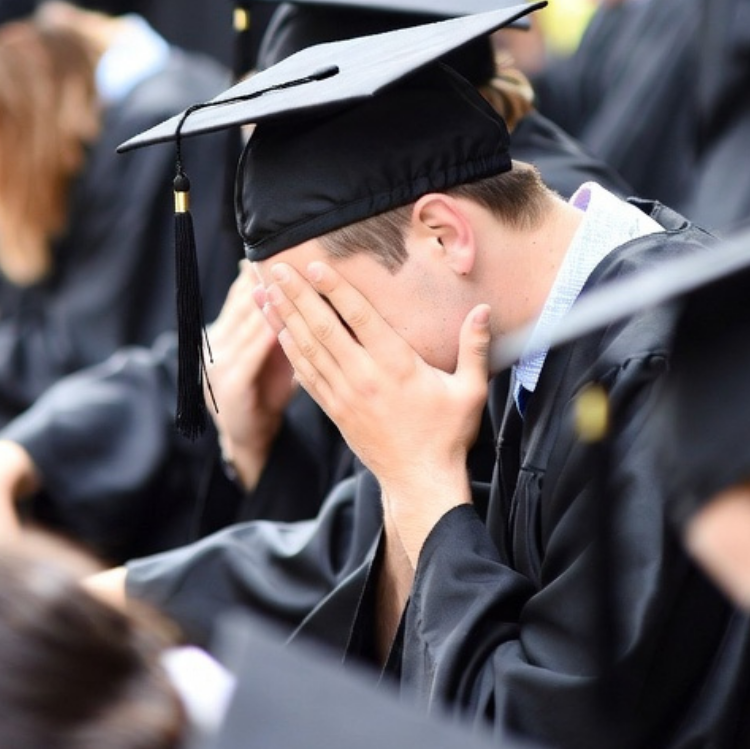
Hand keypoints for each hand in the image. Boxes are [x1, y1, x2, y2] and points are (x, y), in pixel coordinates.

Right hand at [205, 263, 296, 489]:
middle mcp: (220, 341)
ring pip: (250, 323)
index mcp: (229, 330)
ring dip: (271, 301)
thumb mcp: (273, 352)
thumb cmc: (266, 389)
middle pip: (246, 301)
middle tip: (291, 255)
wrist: (248, 436)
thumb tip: (305, 288)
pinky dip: (267, 336)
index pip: (245, 292)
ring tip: (291, 278)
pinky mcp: (232, 384)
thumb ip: (282, 322)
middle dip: (268, 278)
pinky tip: (285, 322)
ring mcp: (222, 362)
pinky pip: (251, 354)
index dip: (263, 270)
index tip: (284, 249)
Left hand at [259, 260, 489, 565]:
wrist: (420, 482)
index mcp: (396, 366)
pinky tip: (278, 332)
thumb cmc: (447, 435)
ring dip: (284, 319)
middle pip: (323, 328)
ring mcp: (345, 395)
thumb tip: (484, 310)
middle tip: (275, 269)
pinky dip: (290, 352)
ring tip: (265, 293)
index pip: (360, 318)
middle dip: (297, 296)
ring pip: (308, 349)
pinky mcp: (335, 411)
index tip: (315, 266)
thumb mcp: (470, 390)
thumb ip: (474, 347)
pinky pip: (307, 376)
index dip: (336, 290)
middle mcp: (364, 377)